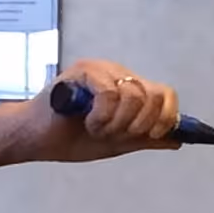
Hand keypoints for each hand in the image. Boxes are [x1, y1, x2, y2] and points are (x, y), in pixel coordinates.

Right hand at [0, 59, 178, 176]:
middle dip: (139, 125)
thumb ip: (146, 139)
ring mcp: (100, 70)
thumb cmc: (71, 138)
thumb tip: (177, 139)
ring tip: (96, 129)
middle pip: (153, 95)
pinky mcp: (83, 71)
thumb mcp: (117, 142)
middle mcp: (117, 74)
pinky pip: (110, 93)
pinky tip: (87, 122)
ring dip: (117, 123)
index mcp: (127, 88)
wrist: (36, 140)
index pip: (165, 93)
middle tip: (114, 133)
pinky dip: (102, 116)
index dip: (166, 117)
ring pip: (134, 95)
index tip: (151, 135)